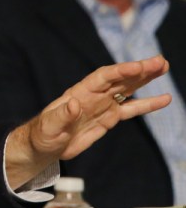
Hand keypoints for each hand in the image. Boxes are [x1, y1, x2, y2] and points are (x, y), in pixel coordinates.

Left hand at [5, 55, 170, 188]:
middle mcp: (94, 95)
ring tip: (163, 67)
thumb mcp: (49, 126)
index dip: (120, 71)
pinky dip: (148, 104)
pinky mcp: (109, 118)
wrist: (46, 146)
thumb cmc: (43, 134)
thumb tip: (73, 104)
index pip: (103, 77)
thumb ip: (61, 116)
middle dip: (139, 70)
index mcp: (80, 93)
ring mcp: (103, 105)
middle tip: (160, 61)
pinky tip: (164, 99)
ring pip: (128, 88)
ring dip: (146, 79)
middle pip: (120, 78)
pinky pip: (131, 108)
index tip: (138, 66)